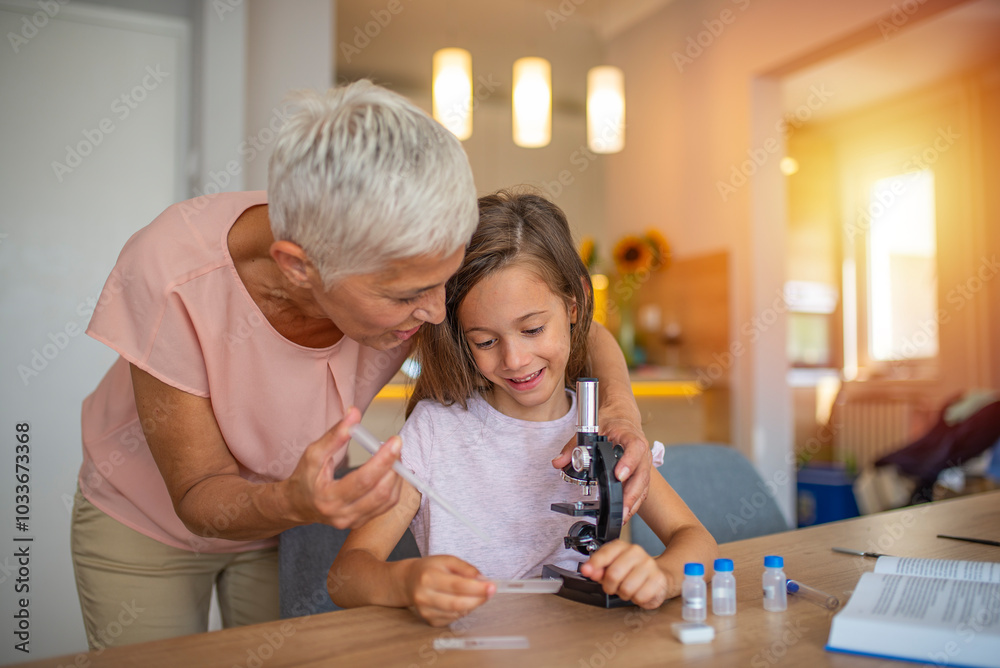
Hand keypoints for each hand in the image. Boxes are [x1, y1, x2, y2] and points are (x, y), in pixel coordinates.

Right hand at [284, 406, 402, 528]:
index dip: (383, 459)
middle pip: (380, 493)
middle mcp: (342, 514)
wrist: (298, 505)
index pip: (363, 480)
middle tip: (397, 445)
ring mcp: (353, 521)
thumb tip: (354, 413)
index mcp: (328, 498)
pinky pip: (386, 505)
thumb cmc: (305, 477)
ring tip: (395, 456)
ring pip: (387, 500)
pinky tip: (392, 470)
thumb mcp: (313, 453)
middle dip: (394, 466)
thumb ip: (335, 435)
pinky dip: (394, 486)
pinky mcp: (362, 521)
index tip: (395, 441)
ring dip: (397, 476)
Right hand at [403, 556, 494, 626]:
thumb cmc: (430, 569)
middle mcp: (424, 596)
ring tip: (474, 594)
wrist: (408, 581)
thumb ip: (466, 568)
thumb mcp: (447, 560)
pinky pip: (453, 618)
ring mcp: (426, 611)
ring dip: (472, 604)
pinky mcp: (429, 620)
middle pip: (457, 603)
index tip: (492, 587)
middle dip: (478, 599)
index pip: (457, 585)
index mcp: (428, 577)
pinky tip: (461, 601)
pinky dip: (463, 610)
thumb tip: (483, 580)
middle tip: (490, 592)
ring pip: (457, 613)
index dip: (477, 588)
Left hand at [552, 418, 650, 520]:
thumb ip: (574, 446)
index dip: (629, 463)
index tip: (618, 475)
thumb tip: (559, 461)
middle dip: (631, 494)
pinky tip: (624, 513)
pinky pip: (642, 490)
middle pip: (642, 474)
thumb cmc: (612, 423)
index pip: (635, 449)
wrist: (623, 418)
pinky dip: (634, 502)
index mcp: (630, 437)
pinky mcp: (642, 473)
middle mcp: (642, 452)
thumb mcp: (592, 428)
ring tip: (620, 517)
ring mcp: (644, 464)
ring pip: (643, 485)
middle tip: (620, 509)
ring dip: (633, 503)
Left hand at [580, 540, 669, 608]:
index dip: (594, 564)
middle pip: (613, 573)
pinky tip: (639, 592)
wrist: (658, 577)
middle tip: (613, 587)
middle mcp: (636, 552)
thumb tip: (588, 570)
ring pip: (626, 588)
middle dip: (610, 586)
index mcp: (622, 547)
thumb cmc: (632, 573)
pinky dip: (637, 599)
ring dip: (624, 594)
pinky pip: (640, 596)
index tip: (587, 571)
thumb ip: (598, 569)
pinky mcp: (658, 579)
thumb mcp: (611, 568)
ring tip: (628, 589)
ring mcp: (649, 565)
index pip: (605, 553)